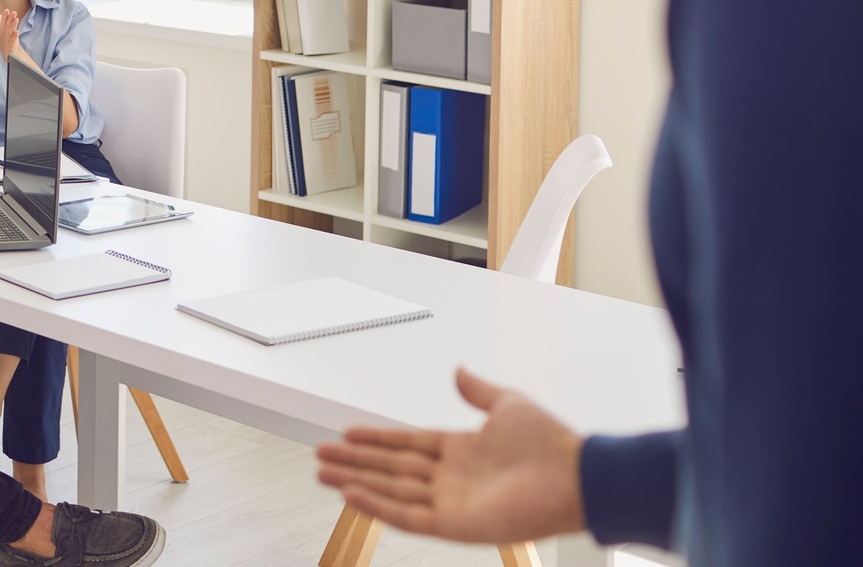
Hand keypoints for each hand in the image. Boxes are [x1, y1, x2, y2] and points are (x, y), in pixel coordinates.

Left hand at [0, 1, 21, 61]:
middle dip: (11, 18)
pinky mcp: (12, 45)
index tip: (6, 11)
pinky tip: (16, 33)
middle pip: (10, 23)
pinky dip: (15, 37)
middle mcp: (9, 30)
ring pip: (12, 30)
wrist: (9, 50)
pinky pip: (14, 41)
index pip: (5, 19)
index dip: (5, 16)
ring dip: (14, 25)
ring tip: (16, 20)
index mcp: (5, 25)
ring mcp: (11, 37)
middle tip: (13, 13)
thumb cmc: (4, 36)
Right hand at [315, 368, 586, 544]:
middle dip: (354, 460)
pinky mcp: (456, 525)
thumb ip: (478, 392)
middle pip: (391, 467)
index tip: (346, 432)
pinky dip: (378, 506)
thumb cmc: (551, 444)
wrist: (576, 478)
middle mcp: (451, 478)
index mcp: (461, 450)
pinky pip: (408, 516)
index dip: (376, 438)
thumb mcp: (509, 405)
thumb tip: (459, 371)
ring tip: (322, 473)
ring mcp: (451, 503)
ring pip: (391, 491)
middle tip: (319, 454)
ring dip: (355, 481)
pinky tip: (351, 493)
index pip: (407, 443)